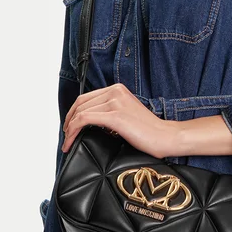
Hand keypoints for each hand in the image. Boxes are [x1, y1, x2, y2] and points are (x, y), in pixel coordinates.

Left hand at [61, 82, 177, 158]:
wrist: (165, 136)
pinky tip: (71, 141)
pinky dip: (73, 131)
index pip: (87, 97)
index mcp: (118, 89)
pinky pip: (84, 120)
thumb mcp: (126, 113)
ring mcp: (115, 102)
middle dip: (68, 120)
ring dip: (69, 128)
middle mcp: (115, 91)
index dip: (74, 112)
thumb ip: (111, 111)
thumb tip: (91, 121)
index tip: (69, 126)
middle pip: (80, 103)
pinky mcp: (115, 116)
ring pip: (80, 112)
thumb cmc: (148, 130)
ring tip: (67, 142)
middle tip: (66, 135)